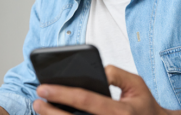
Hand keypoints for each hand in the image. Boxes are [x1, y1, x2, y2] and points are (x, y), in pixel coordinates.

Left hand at [33, 65, 168, 114]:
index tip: (43, 87)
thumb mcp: (137, 84)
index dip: (62, 93)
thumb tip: (98, 71)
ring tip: (40, 109)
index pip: (86, 100)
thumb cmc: (144, 106)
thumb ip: (117, 75)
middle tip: (36, 101)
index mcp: (121, 111)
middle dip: (51, 111)